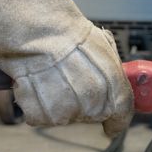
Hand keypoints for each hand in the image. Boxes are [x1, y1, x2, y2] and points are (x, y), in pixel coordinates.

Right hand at [0, 0, 132, 136]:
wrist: (30, 25)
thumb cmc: (62, 30)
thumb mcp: (101, 45)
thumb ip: (113, 72)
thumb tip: (120, 85)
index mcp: (111, 79)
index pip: (121, 111)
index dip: (117, 121)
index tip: (113, 126)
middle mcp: (91, 97)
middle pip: (92, 115)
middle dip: (84, 102)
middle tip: (69, 80)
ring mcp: (65, 106)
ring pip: (66, 118)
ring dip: (57, 102)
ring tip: (49, 77)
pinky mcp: (40, 111)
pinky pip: (41, 117)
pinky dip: (35, 103)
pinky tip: (33, 83)